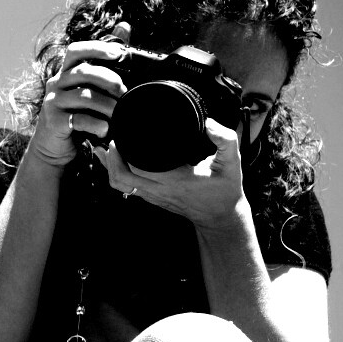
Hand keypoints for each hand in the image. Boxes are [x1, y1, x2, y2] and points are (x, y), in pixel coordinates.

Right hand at [26, 22, 132, 169]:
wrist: (54, 146)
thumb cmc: (76, 113)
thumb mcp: (89, 87)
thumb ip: (104, 61)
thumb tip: (125, 26)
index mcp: (65, 72)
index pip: (76, 51)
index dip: (96, 48)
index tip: (119, 52)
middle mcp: (56, 83)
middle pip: (82, 72)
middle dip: (108, 79)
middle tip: (124, 90)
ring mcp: (53, 103)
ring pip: (83, 97)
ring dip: (106, 104)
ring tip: (119, 112)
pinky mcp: (54, 122)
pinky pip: (78, 120)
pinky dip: (96, 124)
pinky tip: (106, 129)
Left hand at [97, 117, 247, 231]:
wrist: (222, 217)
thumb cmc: (226, 189)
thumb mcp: (232, 163)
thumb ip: (225, 140)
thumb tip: (208, 123)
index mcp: (176, 179)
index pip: (140, 167)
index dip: (126, 151)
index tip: (126, 132)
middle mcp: (161, 190)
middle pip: (122, 177)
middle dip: (112, 156)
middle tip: (116, 136)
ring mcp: (155, 196)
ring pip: (120, 185)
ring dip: (110, 166)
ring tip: (110, 146)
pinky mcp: (153, 199)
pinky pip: (126, 188)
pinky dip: (117, 174)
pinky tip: (113, 160)